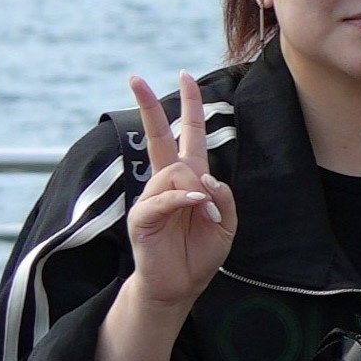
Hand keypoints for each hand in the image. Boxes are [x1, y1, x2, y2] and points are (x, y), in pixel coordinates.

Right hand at [116, 74, 236, 311]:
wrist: (181, 284)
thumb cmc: (201, 251)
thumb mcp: (227, 222)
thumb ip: (223, 196)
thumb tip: (202, 179)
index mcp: (189, 178)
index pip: (187, 135)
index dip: (188, 106)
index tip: (184, 76)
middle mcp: (167, 181)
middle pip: (157, 136)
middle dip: (148, 106)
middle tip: (134, 77)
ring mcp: (151, 197)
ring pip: (174, 172)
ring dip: (196, 191)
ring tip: (204, 215)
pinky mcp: (142, 216)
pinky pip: (163, 197)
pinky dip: (183, 200)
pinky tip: (195, 206)